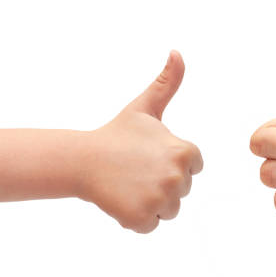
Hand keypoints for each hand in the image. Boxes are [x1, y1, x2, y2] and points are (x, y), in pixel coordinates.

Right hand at [80, 51, 202, 232]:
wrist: (82, 159)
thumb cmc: (116, 134)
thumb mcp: (145, 107)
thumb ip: (167, 83)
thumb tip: (177, 52)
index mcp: (185, 152)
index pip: (193, 167)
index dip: (172, 162)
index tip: (149, 155)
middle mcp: (178, 178)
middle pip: (181, 191)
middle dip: (161, 184)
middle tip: (136, 170)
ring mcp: (160, 200)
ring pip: (168, 210)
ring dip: (150, 202)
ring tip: (129, 184)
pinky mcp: (142, 218)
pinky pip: (150, 225)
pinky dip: (136, 218)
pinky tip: (121, 199)